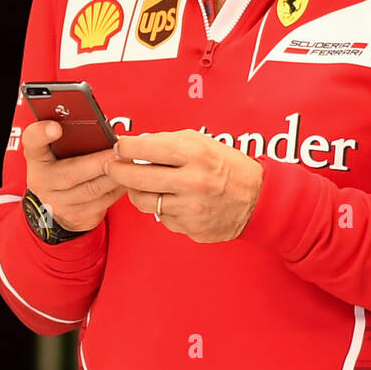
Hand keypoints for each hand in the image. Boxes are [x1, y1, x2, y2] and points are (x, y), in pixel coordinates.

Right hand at [21, 120, 126, 232]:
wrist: (59, 204)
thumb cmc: (64, 166)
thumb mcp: (59, 149)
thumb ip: (73, 136)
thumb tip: (101, 126)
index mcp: (37, 156)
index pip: (33, 141)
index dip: (42, 133)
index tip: (55, 127)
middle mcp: (42, 181)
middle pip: (72, 172)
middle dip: (100, 161)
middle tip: (120, 151)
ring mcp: (57, 202)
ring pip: (92, 189)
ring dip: (115, 176)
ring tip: (129, 162)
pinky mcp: (76, 217)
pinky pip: (102, 203)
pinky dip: (118, 189)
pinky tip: (128, 178)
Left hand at [105, 130, 263, 242]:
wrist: (258, 200)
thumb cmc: (230, 168)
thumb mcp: (206, 144)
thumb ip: (171, 142)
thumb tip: (139, 143)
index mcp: (196, 155)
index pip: (147, 148)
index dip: (125, 147)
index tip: (119, 146)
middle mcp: (191, 182)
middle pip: (137, 177)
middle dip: (117, 170)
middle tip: (111, 166)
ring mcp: (190, 208)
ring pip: (143, 201)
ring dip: (135, 191)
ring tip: (139, 184)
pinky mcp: (189, 228)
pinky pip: (162, 217)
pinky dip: (161, 207)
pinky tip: (170, 199)